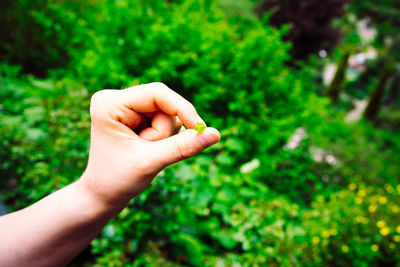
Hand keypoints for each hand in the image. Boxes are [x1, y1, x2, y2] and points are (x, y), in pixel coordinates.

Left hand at [80, 82, 219, 207]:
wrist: (102, 196)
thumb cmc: (118, 180)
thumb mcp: (151, 162)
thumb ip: (183, 147)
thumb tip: (216, 134)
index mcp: (110, 103)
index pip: (157, 93)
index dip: (182, 108)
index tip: (200, 128)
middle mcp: (117, 99)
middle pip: (164, 104)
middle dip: (165, 132)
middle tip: (150, 152)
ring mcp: (126, 107)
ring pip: (167, 114)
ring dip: (165, 137)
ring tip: (144, 153)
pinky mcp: (135, 116)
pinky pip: (165, 120)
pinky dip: (165, 138)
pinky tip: (148, 150)